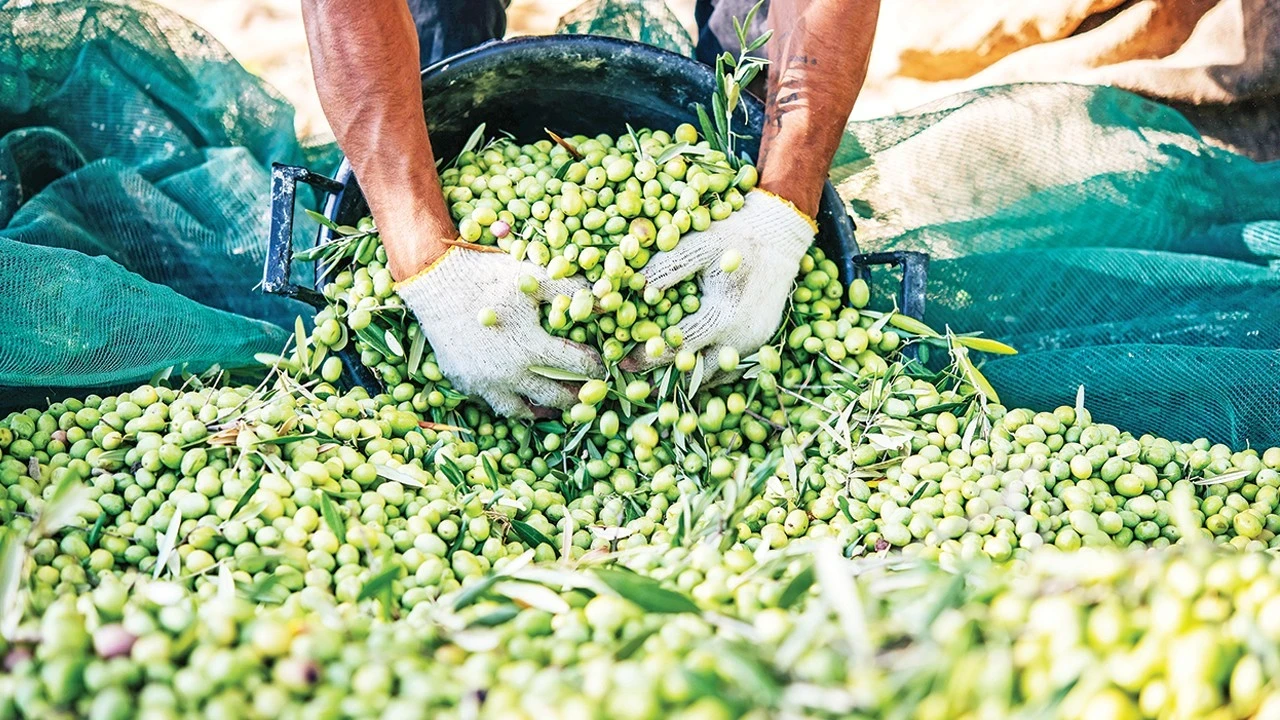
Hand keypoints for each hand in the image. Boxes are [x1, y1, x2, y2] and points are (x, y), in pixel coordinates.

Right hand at [396, 246, 603, 417]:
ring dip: (540, 409)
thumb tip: (606, 298)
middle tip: (586, 395)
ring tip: (552, 405)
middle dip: (574, 397)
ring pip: (519, 410)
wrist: (434, 280)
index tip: (600, 367)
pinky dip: (508, 399)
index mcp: (531, 347)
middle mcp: (509, 372)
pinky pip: (490, 400)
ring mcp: (484, 381)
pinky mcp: (463, 382)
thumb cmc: (487, 275)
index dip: (594, 366)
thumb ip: (572, 289)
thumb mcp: (534, 276)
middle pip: (552, 396)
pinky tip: (516, 391)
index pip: (576, 366)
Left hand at [624, 189, 815, 379]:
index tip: (622, 360)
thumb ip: (666, 268)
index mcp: (725, 312)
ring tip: (653, 382)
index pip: (678, 345)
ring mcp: (753, 342)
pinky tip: (683, 368)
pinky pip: (727, 367)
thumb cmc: (734, 235)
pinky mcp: (759, 343)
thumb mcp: (699, 244)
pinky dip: (705, 371)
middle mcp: (741, 335)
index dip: (647, 355)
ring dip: (683, 379)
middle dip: (661, 376)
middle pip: (694, 370)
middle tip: (633, 380)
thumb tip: (632, 289)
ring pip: (712, 375)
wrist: (780, 235)